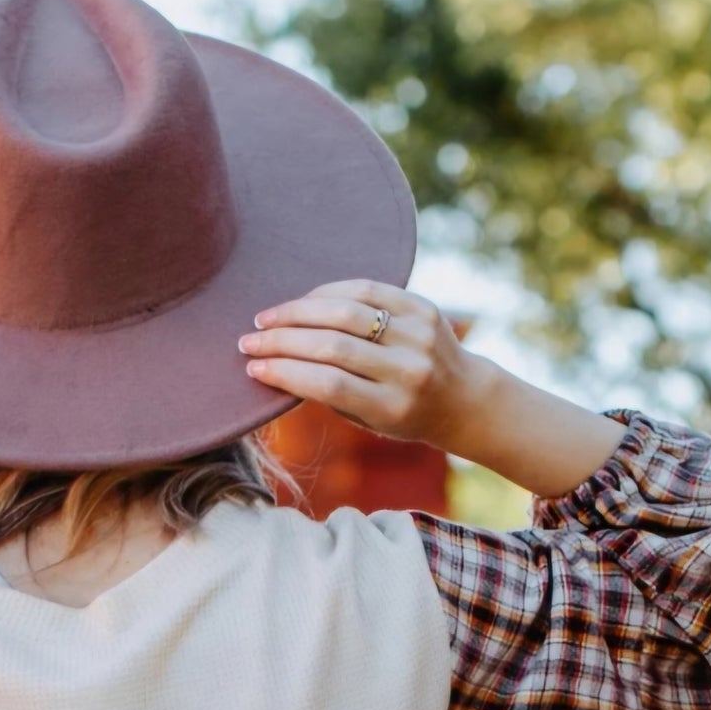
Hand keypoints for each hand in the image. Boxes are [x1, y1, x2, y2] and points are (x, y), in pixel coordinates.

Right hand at [238, 280, 483, 451]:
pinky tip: (303, 302)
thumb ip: (331, 394)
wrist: (462, 398)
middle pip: (332, 346)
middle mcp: (408, 370)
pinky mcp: (423, 307)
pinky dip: (328, 293)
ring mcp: (417, 335)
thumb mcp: (369, 420)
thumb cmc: (403, 415)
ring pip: (345, 312)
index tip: (253, 367)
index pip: (328, 384)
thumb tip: (274, 362)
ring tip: (267, 319)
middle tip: (248, 340)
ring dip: (297, 312)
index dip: (285, 372)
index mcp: (392, 407)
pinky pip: (367, 289)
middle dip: (282, 340)